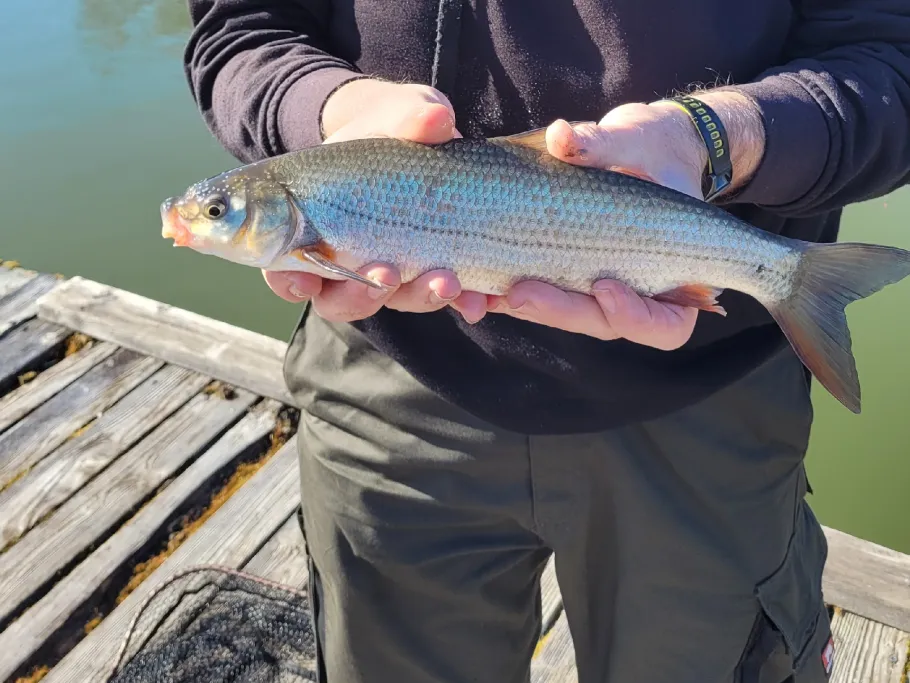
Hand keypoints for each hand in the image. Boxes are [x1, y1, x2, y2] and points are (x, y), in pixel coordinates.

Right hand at [262, 80, 487, 323]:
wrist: (432, 138)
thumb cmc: (391, 122)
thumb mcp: (394, 112)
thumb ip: (406, 115)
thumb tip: (436, 118)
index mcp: (315, 226)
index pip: (286, 267)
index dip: (290, 281)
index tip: (306, 280)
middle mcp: (350, 260)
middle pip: (341, 299)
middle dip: (362, 293)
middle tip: (386, 274)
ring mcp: (395, 271)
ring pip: (397, 302)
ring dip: (420, 298)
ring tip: (447, 281)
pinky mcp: (437, 273)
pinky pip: (446, 299)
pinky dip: (462, 304)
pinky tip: (477, 301)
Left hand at [489, 93, 764, 349]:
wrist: (629, 149)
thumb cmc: (647, 148)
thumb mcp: (633, 142)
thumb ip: (603, 145)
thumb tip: (562, 138)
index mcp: (673, 277)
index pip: (663, 327)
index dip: (635, 315)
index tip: (606, 284)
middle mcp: (629, 293)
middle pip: (599, 322)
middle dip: (558, 310)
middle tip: (519, 294)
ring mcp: (589, 289)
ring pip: (560, 313)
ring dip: (522, 306)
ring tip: (483, 294)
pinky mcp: (553, 275)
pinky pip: (531, 293)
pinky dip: (500, 289)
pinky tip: (470, 282)